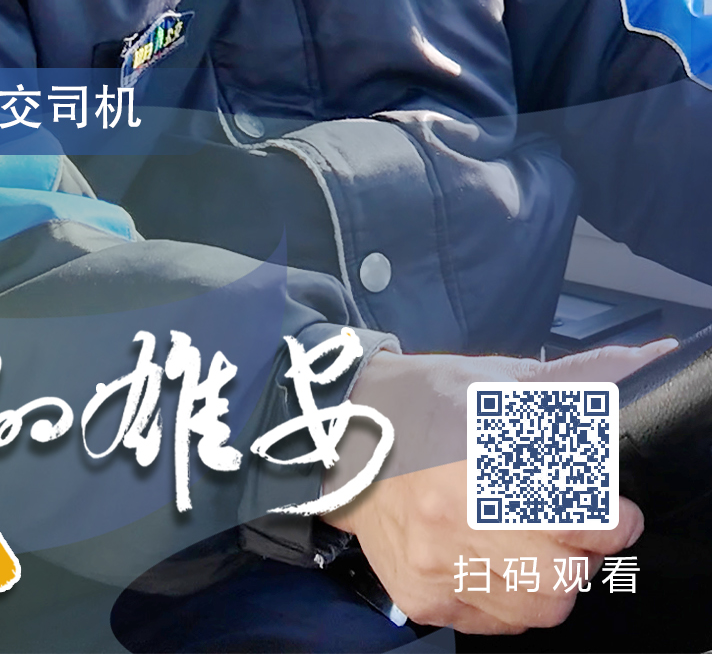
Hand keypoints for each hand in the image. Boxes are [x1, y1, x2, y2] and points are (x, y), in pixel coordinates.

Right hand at [326, 338, 676, 633]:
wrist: (340, 435)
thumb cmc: (422, 404)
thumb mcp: (500, 379)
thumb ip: (581, 380)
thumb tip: (647, 365)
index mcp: (482, 451)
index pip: (582, 513)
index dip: (611, 515)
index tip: (613, 507)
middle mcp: (456, 516)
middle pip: (565, 573)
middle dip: (584, 552)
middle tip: (571, 524)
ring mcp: (436, 565)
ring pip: (537, 606)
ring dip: (551, 578)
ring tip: (531, 540)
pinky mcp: (422, 596)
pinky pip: (494, 623)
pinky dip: (509, 599)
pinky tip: (494, 559)